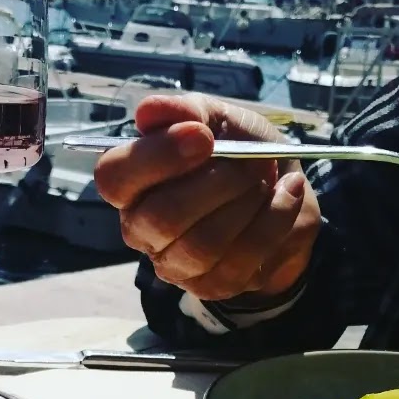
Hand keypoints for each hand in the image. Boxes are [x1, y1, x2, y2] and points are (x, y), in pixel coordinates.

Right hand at [93, 94, 320, 301]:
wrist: (283, 193)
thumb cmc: (241, 155)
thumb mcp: (221, 120)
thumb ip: (188, 111)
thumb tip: (149, 111)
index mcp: (133, 185)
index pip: (114, 178)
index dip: (155, 158)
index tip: (203, 138)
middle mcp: (143, 229)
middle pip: (161, 218)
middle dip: (216, 184)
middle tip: (247, 163)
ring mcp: (174, 264)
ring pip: (201, 245)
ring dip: (245, 205)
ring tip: (264, 181)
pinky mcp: (210, 287)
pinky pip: (238, 261)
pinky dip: (273, 221)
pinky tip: (285, 196)